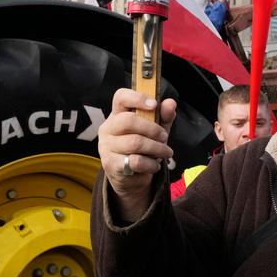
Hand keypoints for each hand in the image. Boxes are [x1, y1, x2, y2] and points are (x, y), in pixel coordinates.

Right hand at [99, 89, 176, 219]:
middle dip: (153, 129)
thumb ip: (163, 117)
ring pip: (135, 142)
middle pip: (128, 121)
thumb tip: (170, 103)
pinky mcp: (110, 164)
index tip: (154, 105)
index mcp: (117, 115)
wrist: (131, 178)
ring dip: (157, 148)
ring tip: (166, 153)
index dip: (137, 98)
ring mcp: (106, 147)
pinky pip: (135, 161)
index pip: (120, 97)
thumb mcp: (155, 130)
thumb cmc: (143, 148)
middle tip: (165, 137)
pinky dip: (151, 164)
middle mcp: (108, 129)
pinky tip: (155, 165)